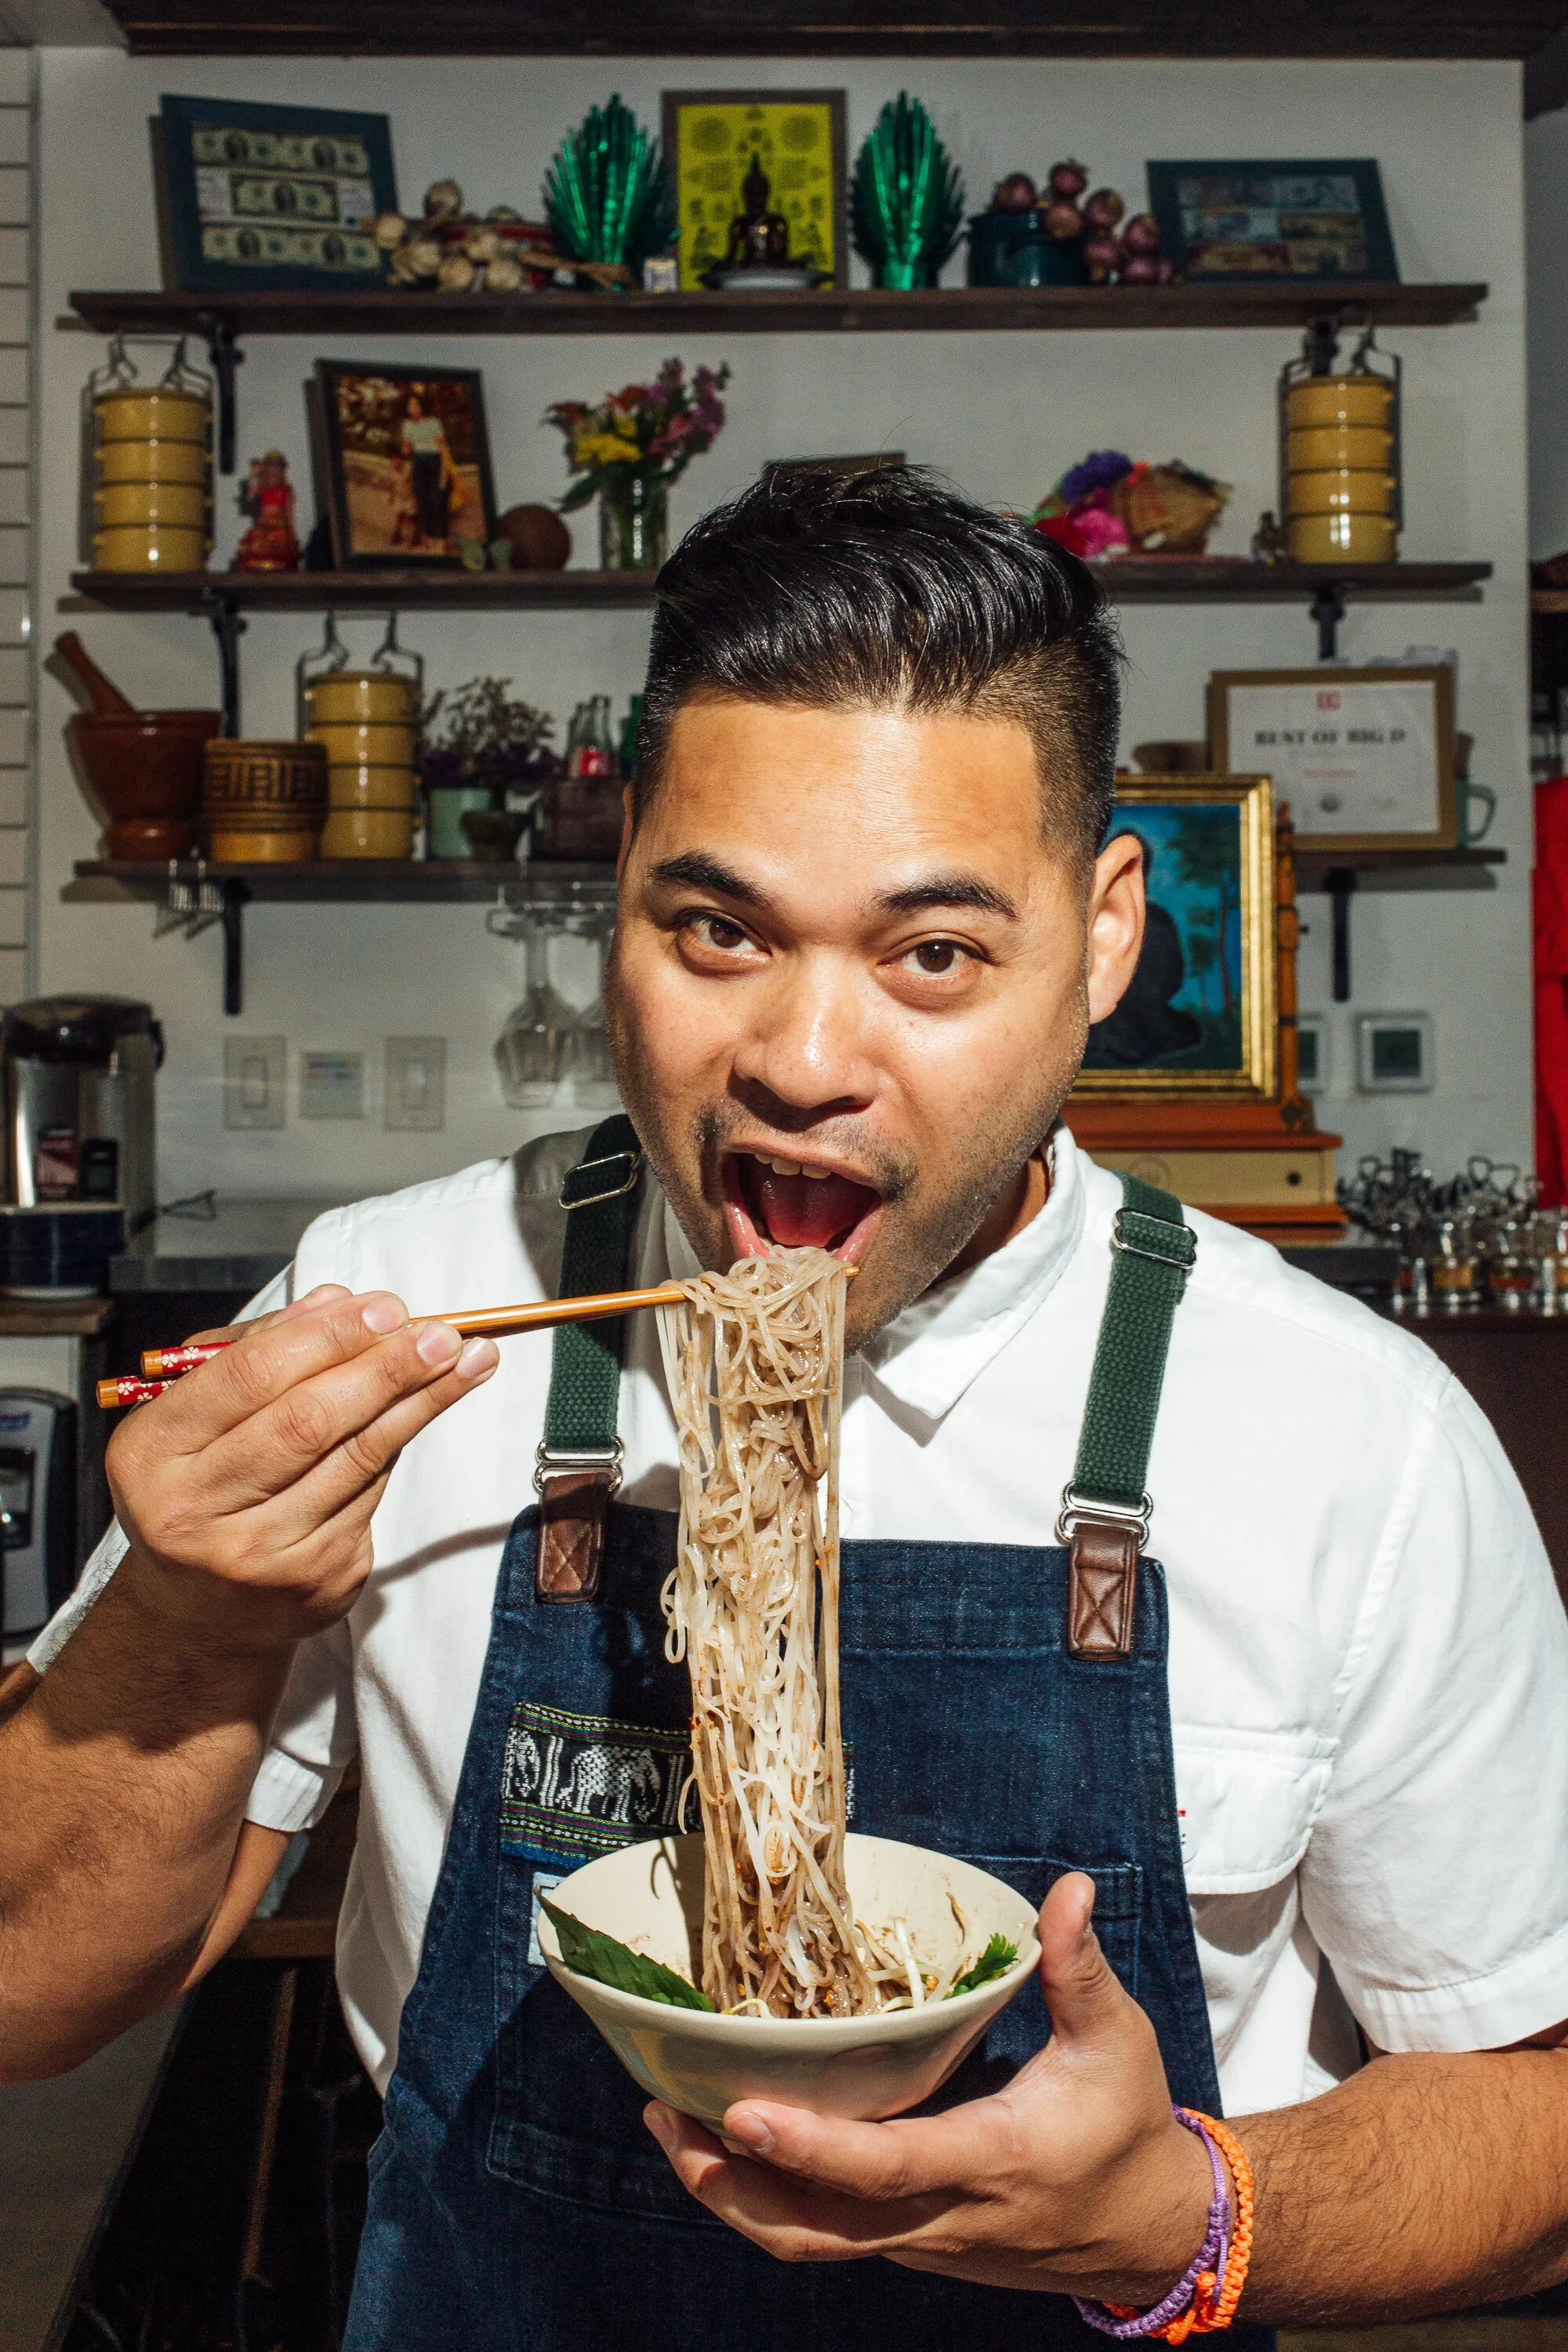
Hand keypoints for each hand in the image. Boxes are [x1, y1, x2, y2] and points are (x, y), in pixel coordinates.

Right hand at [106, 1283, 498, 1654]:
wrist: (196, 1613)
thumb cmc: (196, 1486)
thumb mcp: (193, 1411)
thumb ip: (259, 1349)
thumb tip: (338, 1303)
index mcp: (152, 1451)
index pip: (251, 1377)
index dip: (327, 1337)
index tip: (385, 1307)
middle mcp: (196, 1509)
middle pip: (309, 1420)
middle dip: (386, 1368)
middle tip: (442, 1332)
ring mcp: (258, 1553)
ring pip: (356, 1457)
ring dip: (421, 1402)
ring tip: (468, 1361)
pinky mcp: (313, 1579)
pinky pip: (371, 1493)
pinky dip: (398, 1443)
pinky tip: (424, 1410)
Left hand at [645, 1874, 1214, 2302]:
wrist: (1148, 2228)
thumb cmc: (1126, 2125)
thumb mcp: (1115, 2040)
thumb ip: (1080, 1966)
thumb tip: (1071, 1889)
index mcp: (990, 2160)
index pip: (885, 2169)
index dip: (809, 2147)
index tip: (739, 2110)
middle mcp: (944, 2217)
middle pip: (817, 2228)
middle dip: (730, 2183)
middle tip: (664, 2116)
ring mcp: (921, 2242)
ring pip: (809, 2243)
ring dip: (733, 2196)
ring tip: (671, 2127)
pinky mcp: (910, 2244)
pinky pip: (826, 2236)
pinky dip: (769, 2199)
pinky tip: (728, 2145)